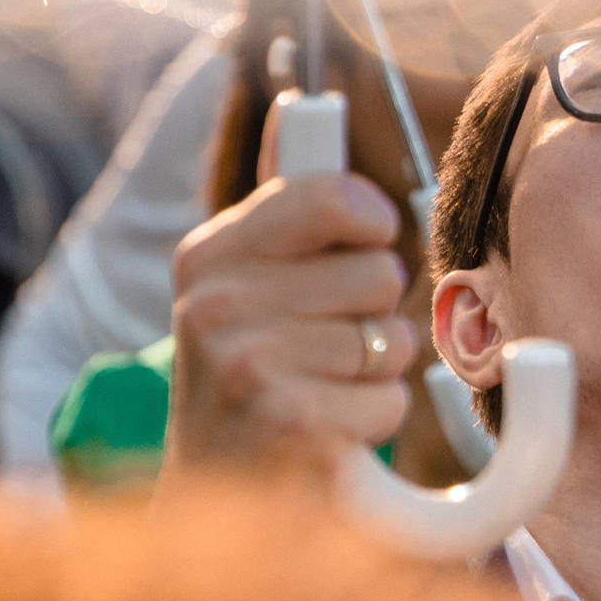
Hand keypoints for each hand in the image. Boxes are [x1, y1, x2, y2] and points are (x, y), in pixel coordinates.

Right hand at [165, 164, 416, 468]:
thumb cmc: (248, 379)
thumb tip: (300, 106)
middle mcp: (214, 305)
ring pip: (391, 339)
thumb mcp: (244, 281)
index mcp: (208, 255)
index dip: (372, 225)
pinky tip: (326, 438)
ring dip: (377, 374)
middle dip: (374, 315)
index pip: (335, 196)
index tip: (360, 247)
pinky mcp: (288, 427)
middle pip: (380, 274)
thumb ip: (281, 201)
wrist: (210, 493)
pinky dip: (374, 423)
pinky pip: (391, 401)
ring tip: (321, 393)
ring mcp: (246, 366)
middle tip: (322, 350)